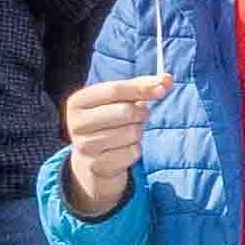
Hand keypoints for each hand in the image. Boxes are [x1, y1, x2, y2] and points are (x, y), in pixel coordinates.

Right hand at [60, 70, 172, 216]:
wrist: (92, 160)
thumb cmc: (109, 121)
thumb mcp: (119, 100)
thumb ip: (142, 86)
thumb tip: (167, 79)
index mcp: (78, 102)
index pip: (114, 89)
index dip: (141, 88)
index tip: (162, 89)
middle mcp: (76, 124)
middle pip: (125, 111)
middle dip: (141, 113)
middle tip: (140, 115)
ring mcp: (85, 147)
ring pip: (132, 133)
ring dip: (138, 132)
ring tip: (127, 133)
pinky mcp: (97, 166)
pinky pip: (133, 152)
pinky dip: (135, 149)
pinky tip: (122, 149)